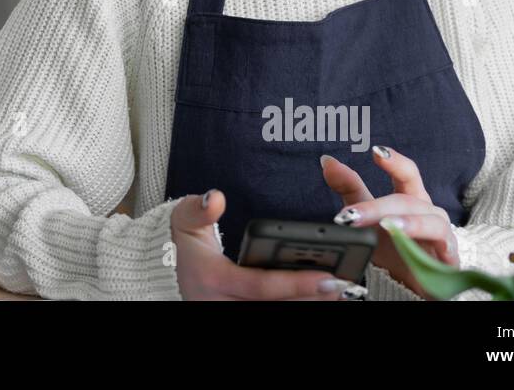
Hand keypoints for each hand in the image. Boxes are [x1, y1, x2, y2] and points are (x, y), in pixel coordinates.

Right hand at [170, 189, 366, 299]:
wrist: (166, 274)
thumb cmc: (184, 246)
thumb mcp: (184, 221)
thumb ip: (199, 209)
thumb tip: (216, 198)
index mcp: (214, 280)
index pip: (261, 286)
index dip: (295, 283)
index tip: (327, 276)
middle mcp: (225, 305)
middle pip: (278, 307)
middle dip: (313, 298)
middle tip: (346, 285)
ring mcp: (233, 313)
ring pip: (279, 313)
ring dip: (309, 304)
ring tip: (342, 292)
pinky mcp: (242, 315)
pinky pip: (273, 314)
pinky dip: (298, 305)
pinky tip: (321, 298)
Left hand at [319, 145, 459, 298]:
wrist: (411, 286)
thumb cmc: (393, 246)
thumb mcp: (368, 217)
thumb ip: (350, 189)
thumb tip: (327, 161)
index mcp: (411, 199)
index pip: (407, 174)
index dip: (395, 161)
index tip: (376, 151)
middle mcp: (429, 213)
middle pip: (406, 201)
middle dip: (376, 207)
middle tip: (350, 215)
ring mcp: (442, 236)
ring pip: (429, 222)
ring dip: (408, 222)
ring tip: (386, 225)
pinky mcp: (450, 260)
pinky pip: (445, 250)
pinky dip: (432, 249)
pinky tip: (414, 250)